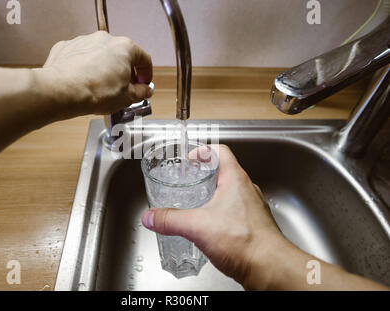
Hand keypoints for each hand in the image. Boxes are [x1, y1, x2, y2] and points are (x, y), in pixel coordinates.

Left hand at [39, 31, 152, 117]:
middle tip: (123, 89)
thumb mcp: (127, 98)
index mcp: (125, 48)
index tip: (143, 84)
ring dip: (104, 70)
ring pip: (100, 56)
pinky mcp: (67, 48)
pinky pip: (81, 58)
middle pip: (121, 56)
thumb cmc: (94, 92)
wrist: (62, 92)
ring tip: (101, 89)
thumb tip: (145, 91)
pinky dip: (85, 68)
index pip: (144, 59)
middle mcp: (105, 39)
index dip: (146, 74)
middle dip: (124, 73)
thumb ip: (141, 92)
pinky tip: (85, 84)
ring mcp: (84, 41)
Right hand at [141, 144, 285, 286]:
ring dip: (214, 194)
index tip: (191, 158)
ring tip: (198, 203)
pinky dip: (222, 213)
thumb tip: (151, 217)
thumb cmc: (245, 242)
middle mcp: (247, 190)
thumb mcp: (197, 226)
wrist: (270, 268)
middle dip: (205, 174)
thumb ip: (170, 220)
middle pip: (225, 171)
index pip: (221, 151)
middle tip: (190, 180)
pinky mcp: (255, 225)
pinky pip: (236, 212)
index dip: (204, 151)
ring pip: (232, 192)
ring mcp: (253, 208)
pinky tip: (211, 228)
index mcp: (236, 180)